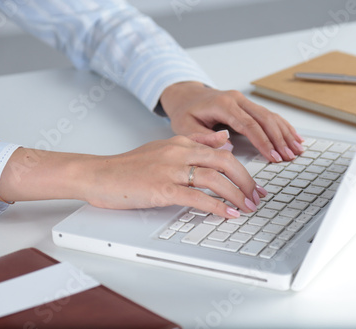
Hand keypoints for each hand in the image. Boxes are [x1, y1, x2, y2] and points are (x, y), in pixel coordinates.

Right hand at [0, 131, 265, 217]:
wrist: (98, 174)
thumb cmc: (129, 166)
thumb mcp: (164, 147)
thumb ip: (195, 142)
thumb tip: (223, 141)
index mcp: (181, 142)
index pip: (221, 152)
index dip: (242, 168)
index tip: (253, 183)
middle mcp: (178, 152)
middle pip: (224, 163)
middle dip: (246, 181)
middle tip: (257, 196)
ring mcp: (170, 169)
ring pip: (214, 178)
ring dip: (236, 194)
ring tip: (247, 207)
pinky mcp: (161, 188)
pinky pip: (196, 197)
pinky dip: (215, 206)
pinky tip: (226, 213)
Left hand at [160, 81, 304, 162]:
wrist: (186, 95)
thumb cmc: (186, 112)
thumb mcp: (186, 126)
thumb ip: (205, 137)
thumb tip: (229, 147)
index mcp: (223, 104)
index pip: (248, 124)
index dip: (263, 141)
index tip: (273, 156)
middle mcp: (237, 99)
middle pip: (264, 119)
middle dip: (279, 139)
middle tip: (289, 157)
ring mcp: (244, 101)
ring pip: (270, 116)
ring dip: (285, 134)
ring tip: (297, 150)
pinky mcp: (248, 105)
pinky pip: (269, 115)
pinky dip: (283, 127)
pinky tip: (294, 137)